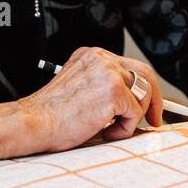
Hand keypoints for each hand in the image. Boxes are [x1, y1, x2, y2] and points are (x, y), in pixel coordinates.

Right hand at [20, 46, 163, 152]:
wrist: (34, 123)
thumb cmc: (50, 115)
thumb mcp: (79, 90)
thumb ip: (102, 88)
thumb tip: (132, 105)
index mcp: (91, 56)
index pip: (129, 67)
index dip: (143, 88)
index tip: (148, 105)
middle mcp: (101, 59)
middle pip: (144, 74)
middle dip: (154, 100)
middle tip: (154, 120)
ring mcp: (108, 73)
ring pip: (143, 95)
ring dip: (132, 118)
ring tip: (109, 129)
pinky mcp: (113, 91)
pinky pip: (135, 114)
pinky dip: (125, 129)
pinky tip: (105, 132)